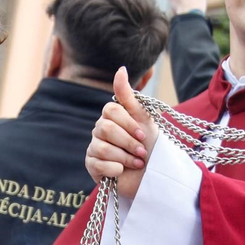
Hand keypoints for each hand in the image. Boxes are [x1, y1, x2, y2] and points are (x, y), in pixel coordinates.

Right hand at [86, 68, 156, 198]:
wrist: (152, 175)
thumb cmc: (150, 146)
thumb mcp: (143, 118)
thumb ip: (129, 96)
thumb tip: (120, 69)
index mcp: (111, 117)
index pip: (110, 110)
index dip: (127, 123)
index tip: (142, 134)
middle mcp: (100, 131)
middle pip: (106, 129)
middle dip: (128, 142)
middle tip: (141, 151)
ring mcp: (94, 148)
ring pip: (102, 148)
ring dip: (125, 158)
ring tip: (137, 163)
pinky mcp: (92, 166)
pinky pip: (98, 164)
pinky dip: (115, 169)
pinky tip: (123, 172)